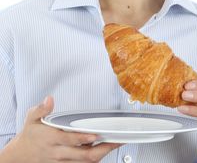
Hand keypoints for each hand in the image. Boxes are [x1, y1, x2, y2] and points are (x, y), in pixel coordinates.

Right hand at [1, 96, 120, 162]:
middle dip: (102, 149)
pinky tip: (102, 152)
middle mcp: (59, 152)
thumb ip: (41, 108)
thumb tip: (49, 99)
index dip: (84, 138)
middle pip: (84, 155)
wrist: (21, 155)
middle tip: (116, 140)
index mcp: (52, 138)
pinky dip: (93, 160)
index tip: (95, 134)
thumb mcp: (31, 118)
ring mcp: (62, 162)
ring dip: (101, 155)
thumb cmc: (30, 135)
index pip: (71, 140)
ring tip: (114, 144)